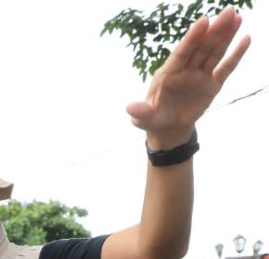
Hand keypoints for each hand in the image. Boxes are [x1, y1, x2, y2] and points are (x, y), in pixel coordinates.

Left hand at [126, 7, 249, 147]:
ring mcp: (199, 76)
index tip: (203, 21)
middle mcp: (185, 71)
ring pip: (214, 53)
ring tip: (236, 17)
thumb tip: (129, 109)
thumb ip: (140, 112)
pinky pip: (226, 68)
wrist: (167, 129)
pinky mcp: (212, 85)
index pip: (182, 52)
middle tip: (228, 11)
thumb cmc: (152, 120)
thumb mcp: (143, 119)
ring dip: (226, 36)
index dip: (192, 37)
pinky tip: (246, 39)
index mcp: (168, 74)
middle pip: (201, 48)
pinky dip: (236, 55)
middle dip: (214, 30)